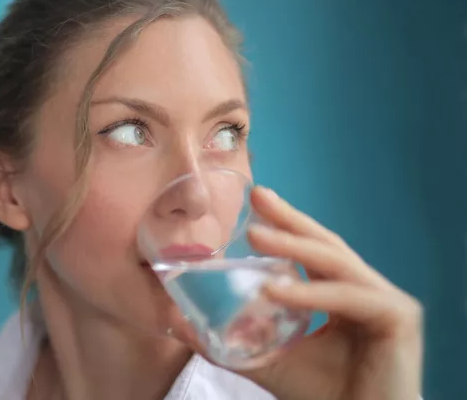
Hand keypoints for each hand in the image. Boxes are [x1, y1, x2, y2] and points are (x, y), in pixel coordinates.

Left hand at [232, 186, 423, 399]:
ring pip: (334, 262)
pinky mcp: (398, 316)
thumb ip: (228, 342)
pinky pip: (345, 297)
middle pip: (325, 244)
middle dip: (290, 219)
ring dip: (293, 246)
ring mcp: (385, 300)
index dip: (286, 224)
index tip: (255, 201)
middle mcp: (365, 290)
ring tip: (255, 235)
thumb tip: (177, 323)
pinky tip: (275, 291)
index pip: (311, 251)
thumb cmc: (322, 395)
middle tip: (258, 197)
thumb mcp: (267, 360)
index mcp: (341, 294)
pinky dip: (309, 293)